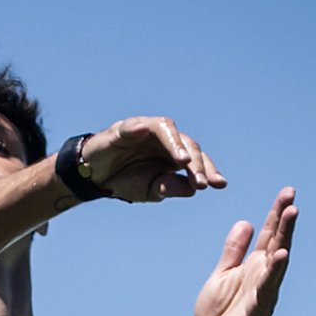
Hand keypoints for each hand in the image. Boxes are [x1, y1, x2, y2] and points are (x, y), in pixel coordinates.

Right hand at [80, 117, 226, 202]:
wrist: (95, 177)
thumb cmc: (126, 180)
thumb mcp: (151, 190)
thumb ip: (170, 188)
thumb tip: (192, 189)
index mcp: (174, 154)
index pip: (197, 160)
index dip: (209, 170)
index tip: (219, 185)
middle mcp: (165, 139)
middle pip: (188, 144)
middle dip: (197, 164)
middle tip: (202, 183)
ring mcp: (145, 131)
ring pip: (167, 129)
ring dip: (177, 145)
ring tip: (184, 161)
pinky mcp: (124, 128)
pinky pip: (134, 125)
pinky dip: (139, 128)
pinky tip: (143, 132)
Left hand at [193, 187, 297, 315]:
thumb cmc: (218, 314)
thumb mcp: (222, 275)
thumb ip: (234, 251)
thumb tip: (246, 222)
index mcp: (255, 267)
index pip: (268, 236)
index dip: (276, 214)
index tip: (287, 192)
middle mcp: (264, 277)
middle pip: (277, 243)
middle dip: (284, 220)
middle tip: (292, 196)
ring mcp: (262, 293)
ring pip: (276, 262)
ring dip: (284, 237)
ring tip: (291, 214)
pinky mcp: (255, 310)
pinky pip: (266, 288)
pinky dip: (273, 271)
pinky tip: (279, 255)